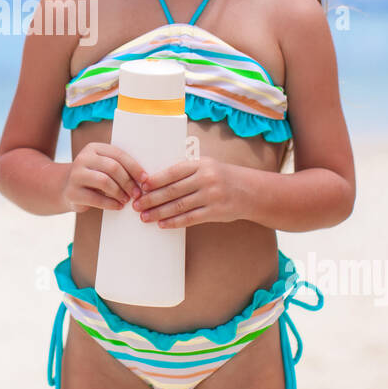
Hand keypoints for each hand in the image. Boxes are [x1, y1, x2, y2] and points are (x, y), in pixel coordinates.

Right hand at [62, 142, 148, 212]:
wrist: (65, 188)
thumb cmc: (93, 177)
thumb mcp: (103, 166)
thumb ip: (118, 167)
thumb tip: (144, 179)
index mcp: (93, 148)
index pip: (118, 154)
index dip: (134, 167)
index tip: (145, 179)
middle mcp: (83, 158)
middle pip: (112, 167)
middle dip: (128, 182)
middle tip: (137, 193)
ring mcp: (76, 175)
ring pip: (104, 181)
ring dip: (120, 192)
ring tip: (127, 200)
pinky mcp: (72, 192)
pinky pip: (96, 198)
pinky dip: (110, 204)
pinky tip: (118, 206)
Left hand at [130, 156, 244, 228]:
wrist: (250, 191)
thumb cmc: (221, 177)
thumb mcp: (206, 166)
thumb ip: (185, 171)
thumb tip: (154, 180)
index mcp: (201, 164)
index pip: (173, 172)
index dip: (155, 180)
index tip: (140, 187)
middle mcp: (206, 178)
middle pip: (172, 190)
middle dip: (151, 199)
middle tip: (136, 205)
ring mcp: (211, 196)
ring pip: (179, 206)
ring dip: (159, 212)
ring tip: (145, 217)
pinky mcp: (215, 212)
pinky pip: (190, 218)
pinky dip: (174, 222)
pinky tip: (162, 224)